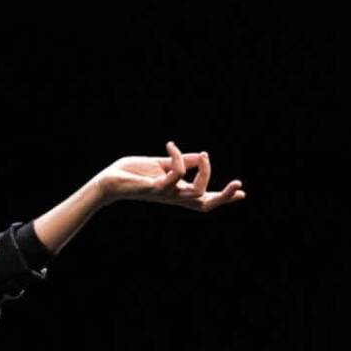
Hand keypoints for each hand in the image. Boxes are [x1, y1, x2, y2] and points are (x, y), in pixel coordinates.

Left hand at [95, 139, 246, 211]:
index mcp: (177, 192)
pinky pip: (176, 174)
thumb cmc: (130, 173)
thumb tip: (201, 156)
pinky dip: (179, 158)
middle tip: (239, 185)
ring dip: (205, 171)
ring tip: (205, 155)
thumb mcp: (160, 165)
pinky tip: (171, 146)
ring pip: (196, 192)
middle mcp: (174, 196)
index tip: (243, 192)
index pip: (203, 198)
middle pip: (205, 205)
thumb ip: (181, 162)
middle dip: (225, 197)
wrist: (107, 180)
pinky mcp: (155, 188)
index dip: (223, 197)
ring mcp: (166, 194)